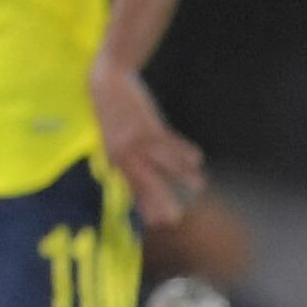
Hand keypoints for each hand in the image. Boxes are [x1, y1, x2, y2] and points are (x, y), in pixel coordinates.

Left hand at [91, 59, 205, 225]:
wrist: (107, 82)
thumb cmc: (112, 112)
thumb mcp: (112, 138)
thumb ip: (123, 158)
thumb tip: (134, 176)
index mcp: (115, 159)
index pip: (131, 188)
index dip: (145, 206)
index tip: (157, 224)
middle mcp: (124, 154)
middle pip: (145, 183)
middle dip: (160, 201)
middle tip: (174, 219)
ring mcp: (136, 140)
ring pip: (162, 164)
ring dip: (182, 176)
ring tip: (199, 186)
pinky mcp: (148, 125)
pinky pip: (170, 143)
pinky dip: (183, 151)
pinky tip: (197, 160)